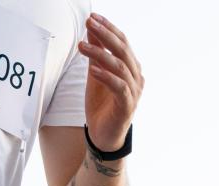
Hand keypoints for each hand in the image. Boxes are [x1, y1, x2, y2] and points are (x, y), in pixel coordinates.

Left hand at [78, 13, 143, 152]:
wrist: (104, 135)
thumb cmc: (102, 104)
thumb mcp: (96, 73)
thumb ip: (96, 53)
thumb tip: (91, 29)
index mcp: (131, 68)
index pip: (122, 42)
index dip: (109, 28)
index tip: (92, 17)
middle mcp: (136, 78)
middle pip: (123, 51)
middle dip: (105, 35)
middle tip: (89, 24)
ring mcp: (134, 93)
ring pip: (120, 67)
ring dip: (100, 54)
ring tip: (82, 46)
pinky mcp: (127, 106)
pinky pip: (119, 87)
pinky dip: (106, 77)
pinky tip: (93, 69)